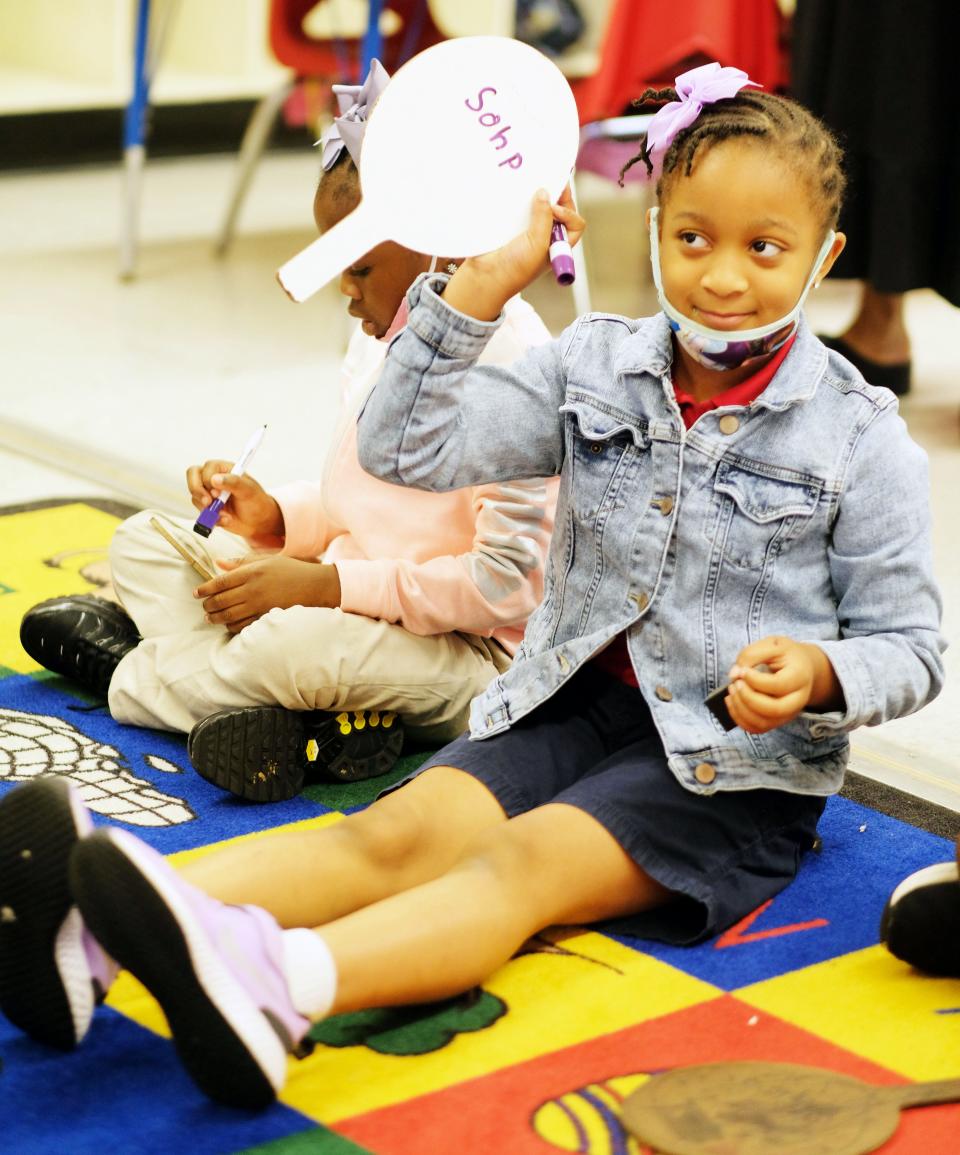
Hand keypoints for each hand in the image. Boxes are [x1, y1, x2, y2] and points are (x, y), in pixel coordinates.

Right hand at [186, 459, 283, 541]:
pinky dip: (212, 519)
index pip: (205, 469)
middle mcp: (214, 479)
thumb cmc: (257, 501)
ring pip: (195, 497)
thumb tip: (215, 479)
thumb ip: (233, 482)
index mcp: (224, 469)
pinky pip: (201, 512)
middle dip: (198, 492)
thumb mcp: (248, 490)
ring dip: (208, 509)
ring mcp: (209, 494)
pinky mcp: (208, 508)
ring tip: (226, 515)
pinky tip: (226, 520)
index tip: (217, 492)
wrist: (259, 521)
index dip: (207, 480)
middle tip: (208, 502)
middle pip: (193, 477)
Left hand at [195, 554, 340, 633]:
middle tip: (204, 606)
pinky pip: (242, 625)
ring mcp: (259, 605)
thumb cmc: (291, 569)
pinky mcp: (266, 617)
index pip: (220, 582)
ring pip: (228, 616)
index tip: (197, 593)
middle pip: (221, 601)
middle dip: (208, 605)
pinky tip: (228, 623)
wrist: (315, 586)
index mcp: (251, 572)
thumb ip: (241, 562)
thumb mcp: (267, 559)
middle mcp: (253, 589)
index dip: (205, 589)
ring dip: (216, 618)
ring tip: (210, 617)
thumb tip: (219, 563)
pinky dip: (231, 626)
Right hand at [443, 186, 585, 320]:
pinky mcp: (512, 226)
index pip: (575, 224)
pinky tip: (517, 193)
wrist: (486, 275)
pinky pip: (521, 208)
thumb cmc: (516, 267)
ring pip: (540, 207)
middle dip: (557, 198)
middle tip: (548, 183)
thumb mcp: (538, 243)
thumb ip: (544, 217)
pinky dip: (521, 200)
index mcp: (558, 246)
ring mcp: (529, 231)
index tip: (553, 209)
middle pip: (560, 211)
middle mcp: (546, 237)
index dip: (569, 213)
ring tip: (533, 184)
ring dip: (538, 196)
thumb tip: (545, 192)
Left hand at [723, 636, 843, 733]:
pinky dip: (739, 718)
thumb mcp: (772, 644)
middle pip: (774, 710)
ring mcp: (788, 713)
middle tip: (735, 683)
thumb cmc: (785, 654)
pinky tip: (731, 701)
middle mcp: (798, 700)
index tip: (742, 670)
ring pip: (764, 723)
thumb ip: (752, 654)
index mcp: (800, 676)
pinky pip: (757, 728)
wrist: (802, 667)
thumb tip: (734, 674)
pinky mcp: (777, 720)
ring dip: (741, 709)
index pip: (777, 685)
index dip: (754, 679)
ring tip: (731, 691)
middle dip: (748, 698)